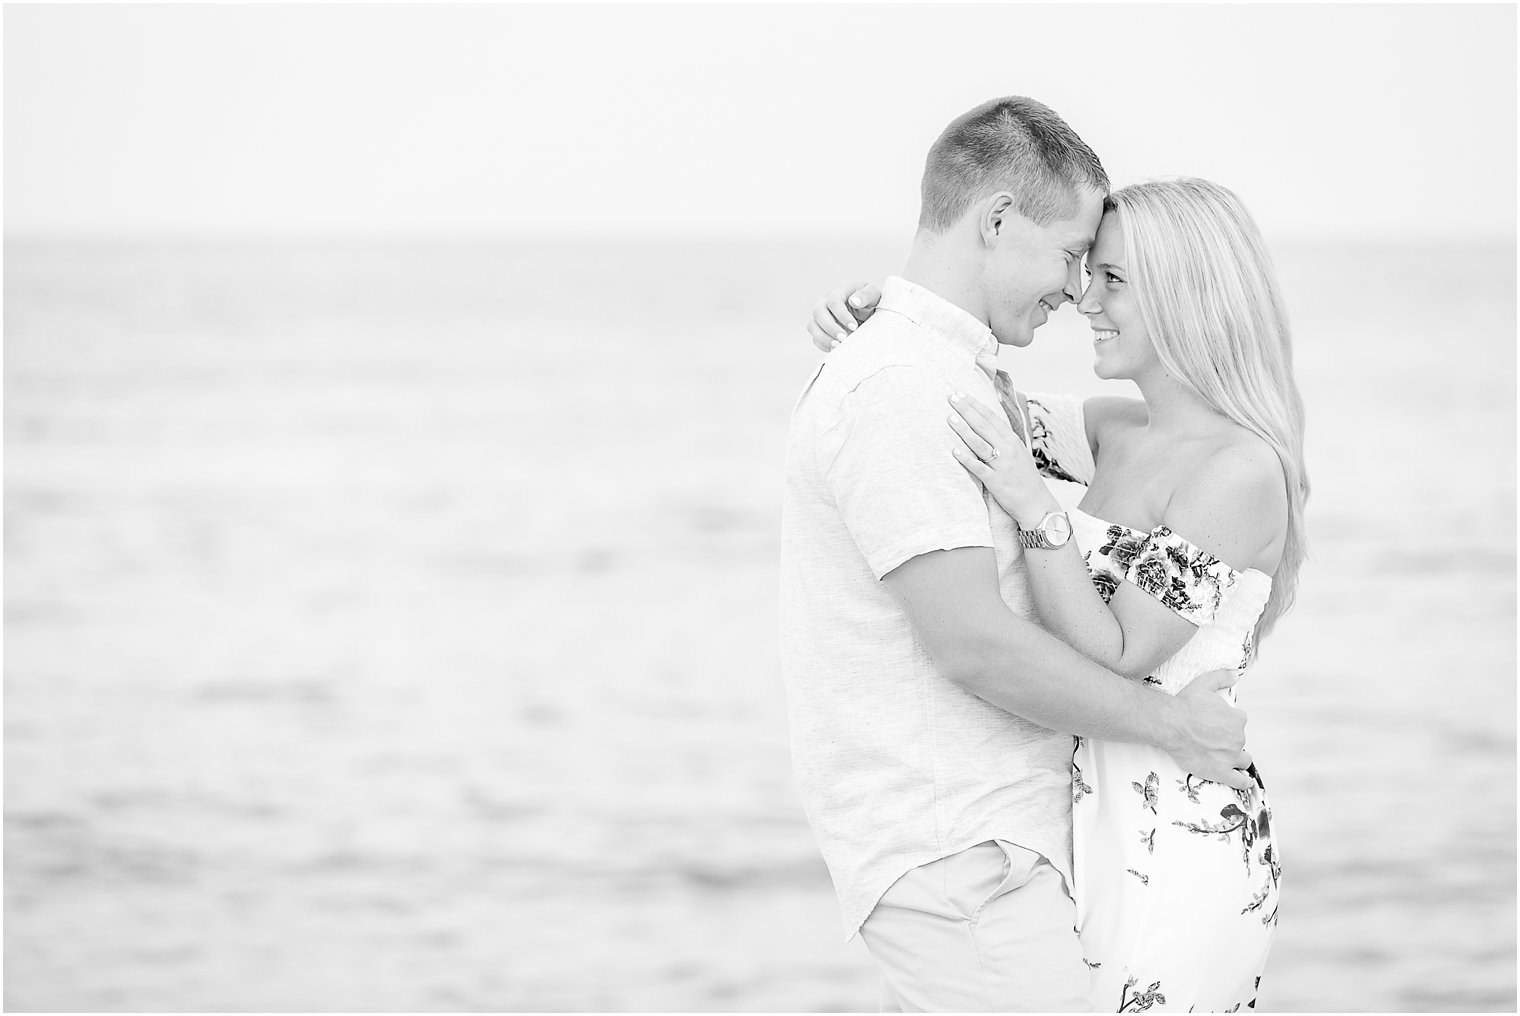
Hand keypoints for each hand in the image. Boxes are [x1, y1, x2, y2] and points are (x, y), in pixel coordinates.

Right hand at [807, 282, 881, 351]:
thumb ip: (866, 295)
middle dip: (830, 327)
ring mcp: (820, 316)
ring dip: (823, 337)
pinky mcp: (820, 329)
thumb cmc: (871, 302)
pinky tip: (836, 348)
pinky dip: (823, 344)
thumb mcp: (874, 295)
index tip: (854, 326)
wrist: (869, 313)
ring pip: (812, 326)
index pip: (834, 301)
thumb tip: (854, 301)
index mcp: (839, 291)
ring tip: (837, 345)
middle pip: (818, 312)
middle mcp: (825, 302)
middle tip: (844, 338)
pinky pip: (815, 338)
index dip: (842, 315)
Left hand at [947, 392, 1055, 524]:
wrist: (1036, 503)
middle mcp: (1007, 449)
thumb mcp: (1017, 452)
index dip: (975, 404)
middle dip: (967, 410)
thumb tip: (989, 420)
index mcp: (1012, 440)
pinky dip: (966, 459)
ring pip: (980, 444)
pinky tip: (954, 451)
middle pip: (984, 425)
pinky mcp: (995, 481)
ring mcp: (1002, 465)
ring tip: (950, 418)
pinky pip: (979, 468)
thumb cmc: (1023, 476)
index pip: (991, 417)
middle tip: (951, 397)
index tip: (960, 393)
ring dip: (964, 430)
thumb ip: (1003, 437)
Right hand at [1166, 669, 1253, 790]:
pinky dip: (1243, 781)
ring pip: (1243, 760)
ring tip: (1225, 757)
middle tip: (1211, 739)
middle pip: (1239, 741)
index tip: (1215, 724)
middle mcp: (1238, 738)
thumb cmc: (1186, 704)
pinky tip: (1244, 781)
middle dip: (1229, 741)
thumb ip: (1223, 676)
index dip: (1227, 723)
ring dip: (1237, 758)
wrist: (1170, 724)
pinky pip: (1239, 780)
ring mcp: (1230, 757)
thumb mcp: (1204, 683)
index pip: (1238, 722)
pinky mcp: (1221, 772)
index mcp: (1237, 719)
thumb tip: (1238, 673)